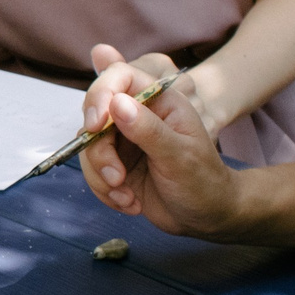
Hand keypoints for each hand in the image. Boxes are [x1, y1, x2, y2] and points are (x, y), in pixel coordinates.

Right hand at [77, 55, 246, 239]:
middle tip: (116, 178)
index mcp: (159, 102)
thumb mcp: (180, 156)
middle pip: (95, 117)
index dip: (101, 94)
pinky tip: (130, 202)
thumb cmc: (203, 181)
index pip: (120, 77)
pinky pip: (93, 171)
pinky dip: (104, 190)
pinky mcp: (116, 164)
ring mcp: (124, 141)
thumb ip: (149, 130)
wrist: (206, 217)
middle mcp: (137, 116)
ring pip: (89, 147)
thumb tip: (116, 102)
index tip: (95, 125)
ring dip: (101, 177)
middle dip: (99, 151)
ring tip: (127, 198)